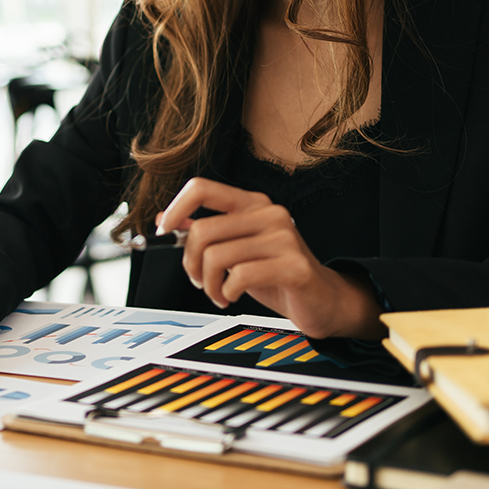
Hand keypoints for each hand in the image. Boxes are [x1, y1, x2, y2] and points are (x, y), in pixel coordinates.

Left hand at [157, 177, 384, 339]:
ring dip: (208, 284)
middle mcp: (269, 213)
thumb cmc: (275, 273)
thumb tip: (165, 219)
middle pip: (201, 231)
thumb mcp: (237, 248)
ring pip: (215, 257)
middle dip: (190, 264)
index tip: (164, 232)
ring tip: (218, 294)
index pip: (202, 187)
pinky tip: (233, 297)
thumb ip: (206, 231)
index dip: (176, 208)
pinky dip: (227, 293)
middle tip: (199, 281)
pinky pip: (239, 276)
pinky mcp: (294, 266)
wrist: (323, 300)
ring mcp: (284, 237)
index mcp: (253, 203)